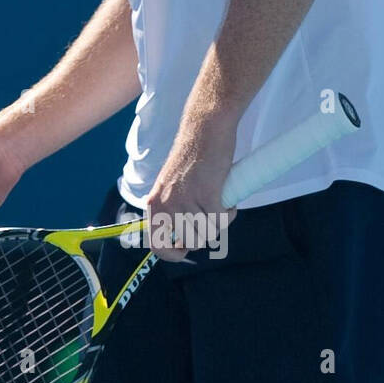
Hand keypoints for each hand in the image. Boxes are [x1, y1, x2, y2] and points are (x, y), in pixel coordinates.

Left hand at [146, 111, 237, 262]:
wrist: (205, 129)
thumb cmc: (193, 157)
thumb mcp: (172, 187)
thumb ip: (173, 210)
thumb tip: (184, 240)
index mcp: (154, 203)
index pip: (156, 244)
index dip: (172, 253)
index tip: (185, 249)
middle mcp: (165, 204)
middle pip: (191, 241)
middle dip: (206, 232)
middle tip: (212, 212)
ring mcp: (185, 200)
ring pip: (209, 232)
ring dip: (220, 220)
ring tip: (219, 199)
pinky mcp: (206, 194)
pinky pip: (222, 220)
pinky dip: (229, 212)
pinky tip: (227, 196)